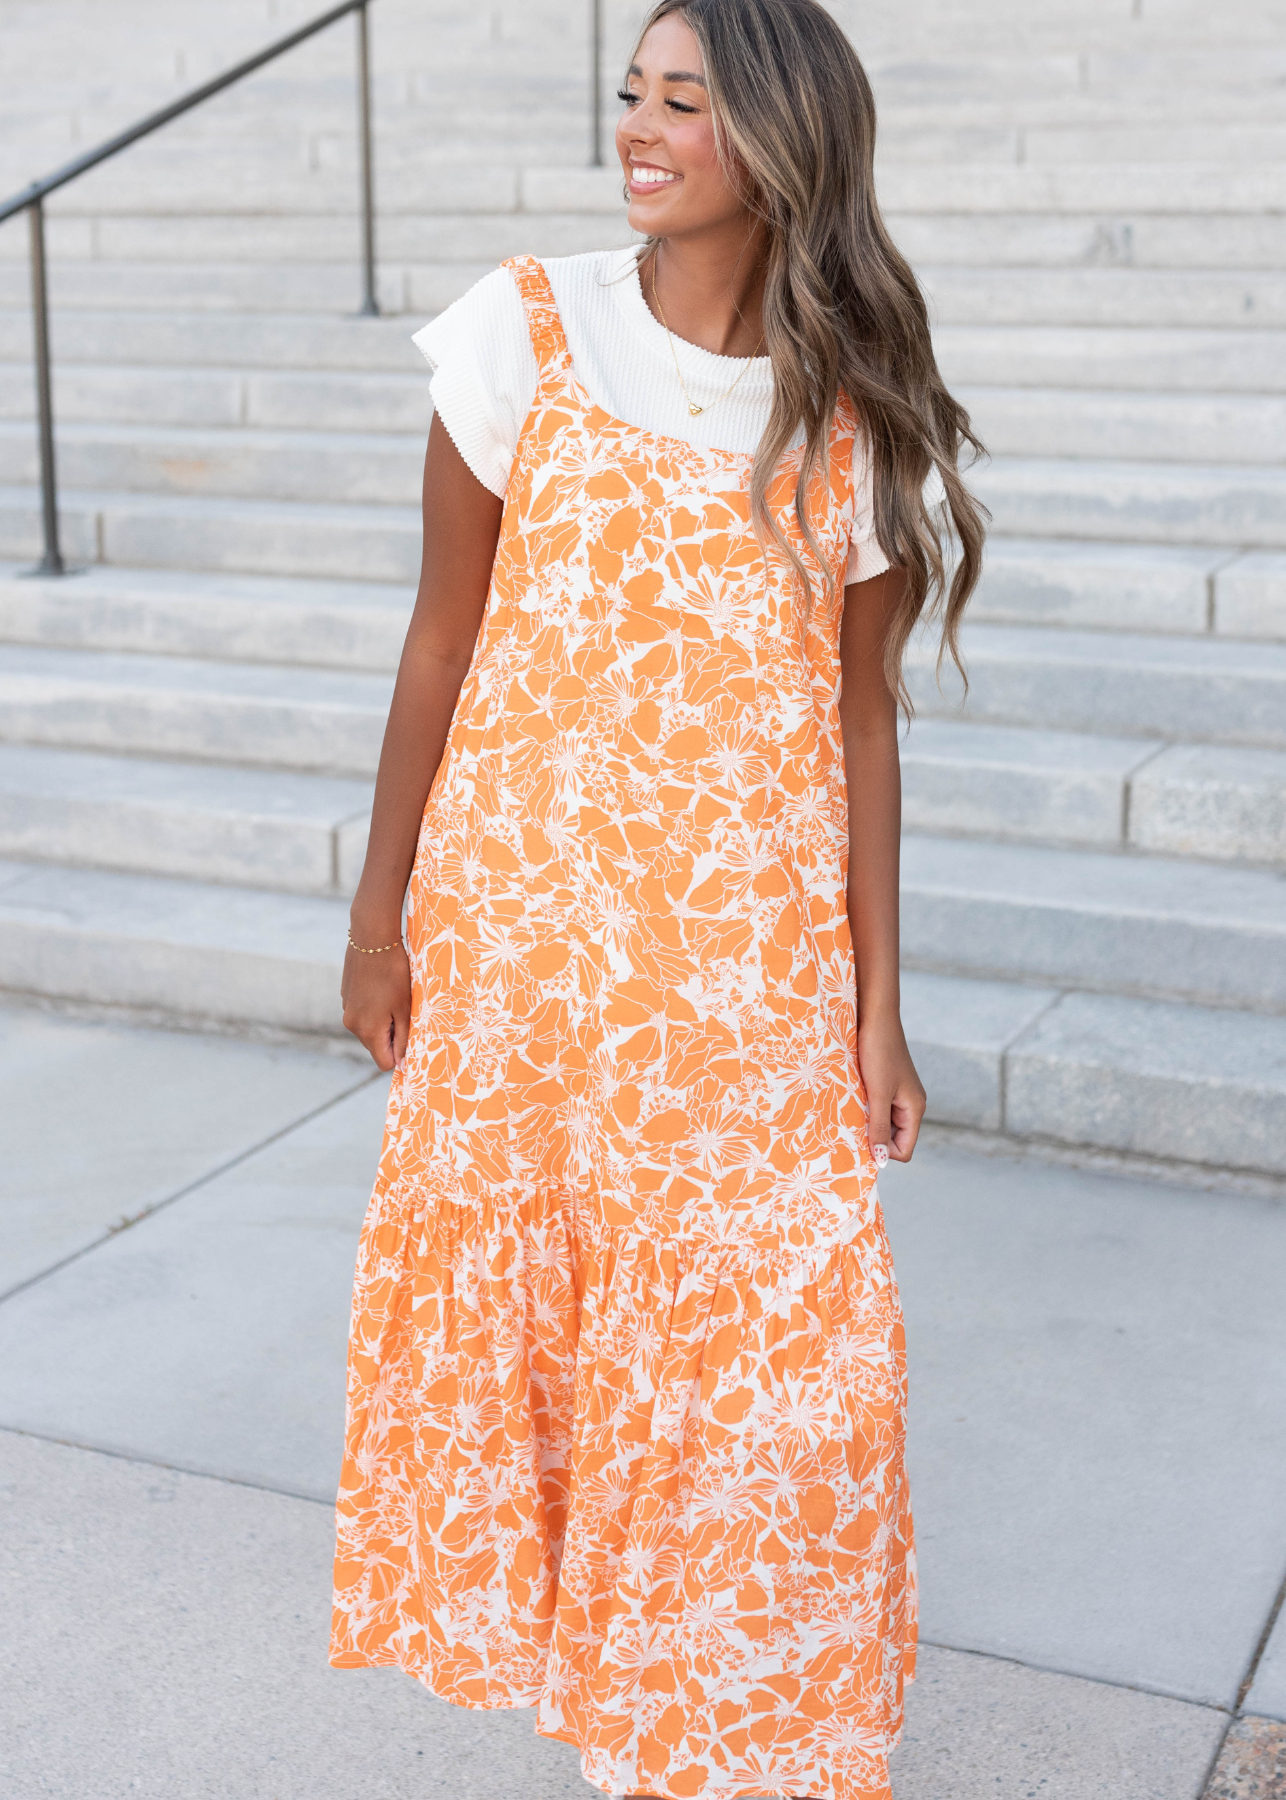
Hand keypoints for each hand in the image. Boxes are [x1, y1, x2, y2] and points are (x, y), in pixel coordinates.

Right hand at [340, 934, 410, 1071]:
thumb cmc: (394, 974)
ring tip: (393, 997)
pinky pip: (362, 1013)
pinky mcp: (345, 997)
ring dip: (382, 1021)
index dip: (398, 1054)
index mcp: (368, 1031)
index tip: (410, 1037)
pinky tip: (382, 988)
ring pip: (368, 1029)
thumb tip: (400, 1064)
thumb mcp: (404, 1008)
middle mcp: (352, 1025)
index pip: (383, 1062)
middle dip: (390, 1036)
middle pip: (375, 1046)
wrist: (372, 939)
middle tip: (404, 1012)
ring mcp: (346, 1009)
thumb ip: (402, 1039)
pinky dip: (373, 1008)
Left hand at [857, 1011, 926, 1165]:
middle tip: (852, 1123)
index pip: (905, 1150)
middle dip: (874, 1136)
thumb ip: (879, 1127)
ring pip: (883, 1122)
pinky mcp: (887, 1084)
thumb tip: (881, 1160)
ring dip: (867, 1120)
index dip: (884, 1151)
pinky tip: (852, 1096)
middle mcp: (910, 1104)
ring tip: (852, 1106)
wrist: (875, 1017)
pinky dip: (865, 1107)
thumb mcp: (878, 1094)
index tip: (861, 1138)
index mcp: (915, 1109)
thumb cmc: (878, 1052)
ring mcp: (899, 1094)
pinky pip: (877, 1107)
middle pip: (894, 1138)